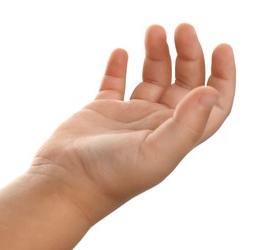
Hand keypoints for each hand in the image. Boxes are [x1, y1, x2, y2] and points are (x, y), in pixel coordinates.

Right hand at [31, 23, 235, 222]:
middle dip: (187, 54)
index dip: (223, 77)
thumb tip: (211, 92)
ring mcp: (129, 116)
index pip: (211, 104)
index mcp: (175, 134)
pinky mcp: (102, 110)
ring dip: (156, 53)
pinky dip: (119, 66)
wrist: (66, 182)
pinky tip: (121, 52)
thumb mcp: (156, 153)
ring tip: (154, 30)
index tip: (222, 47)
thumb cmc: (111, 176)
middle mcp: (155, 123)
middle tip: (182, 28)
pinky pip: (115, 83)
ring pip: (151, 78)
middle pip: (183, 83)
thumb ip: (186, 125)